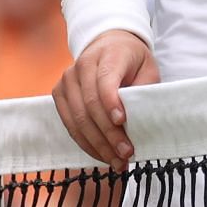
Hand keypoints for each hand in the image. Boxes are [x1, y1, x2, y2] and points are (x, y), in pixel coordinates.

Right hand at [52, 30, 159, 169]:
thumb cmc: (132, 61)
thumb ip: (144, 91)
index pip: (105, 80)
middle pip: (90, 104)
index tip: (122, 122)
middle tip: (126, 154)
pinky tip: (102, 154)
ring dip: (97, 144)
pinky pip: (69, 123)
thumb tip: (138, 122)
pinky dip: (86, 143)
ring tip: (117, 162)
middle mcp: (83, 64)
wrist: (109, 44)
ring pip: (78, 118)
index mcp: (108, 54)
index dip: (111, 102)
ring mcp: (67, 79)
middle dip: (108, 134)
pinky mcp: (59, 93)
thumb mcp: (148, 69)